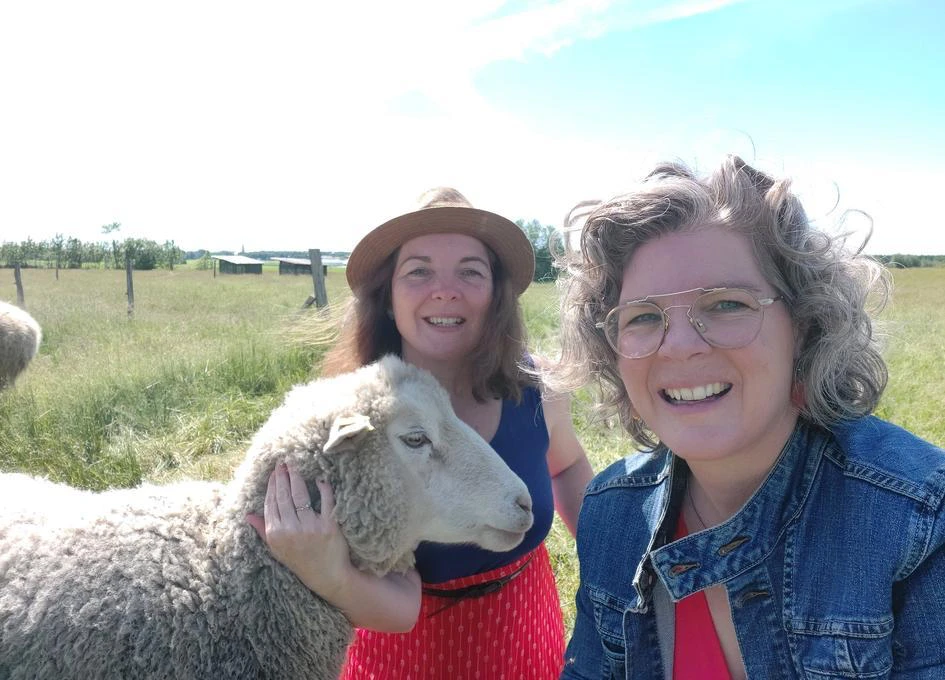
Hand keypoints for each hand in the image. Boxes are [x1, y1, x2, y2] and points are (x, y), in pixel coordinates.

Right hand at [246, 463, 353, 602]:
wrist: (327, 576)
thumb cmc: (300, 562)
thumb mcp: (277, 549)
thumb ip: (263, 531)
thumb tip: (248, 515)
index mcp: (276, 534)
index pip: (271, 503)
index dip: (272, 486)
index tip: (274, 473)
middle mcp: (291, 529)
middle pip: (284, 496)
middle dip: (282, 477)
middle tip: (283, 463)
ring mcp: (310, 527)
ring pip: (301, 495)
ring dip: (296, 478)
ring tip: (295, 466)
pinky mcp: (329, 526)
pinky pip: (326, 501)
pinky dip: (323, 488)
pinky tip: (319, 480)